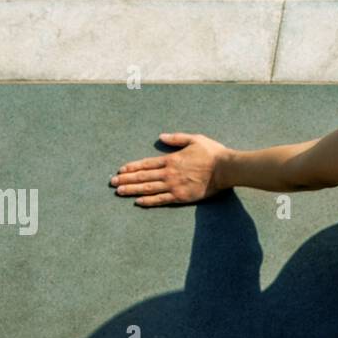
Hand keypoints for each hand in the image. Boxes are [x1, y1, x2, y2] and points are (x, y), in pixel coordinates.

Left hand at [110, 132, 232, 206]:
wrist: (225, 168)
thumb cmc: (212, 153)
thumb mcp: (195, 139)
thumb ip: (177, 138)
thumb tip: (161, 136)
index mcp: (172, 159)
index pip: (146, 163)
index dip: (132, 167)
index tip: (120, 170)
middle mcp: (169, 173)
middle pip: (143, 176)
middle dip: (126, 179)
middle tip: (112, 182)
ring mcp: (173, 186)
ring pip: (148, 188)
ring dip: (132, 190)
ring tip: (119, 191)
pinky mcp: (181, 196)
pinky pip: (160, 199)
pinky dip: (148, 201)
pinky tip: (137, 201)